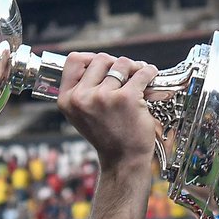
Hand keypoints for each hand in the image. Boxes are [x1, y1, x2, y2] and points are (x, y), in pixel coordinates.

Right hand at [56, 53, 159, 170]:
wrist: (123, 160)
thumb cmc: (108, 136)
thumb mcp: (83, 114)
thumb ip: (84, 89)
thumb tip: (103, 61)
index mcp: (67, 100)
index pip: (74, 60)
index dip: (91, 58)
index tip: (104, 64)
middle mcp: (82, 98)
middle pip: (101, 59)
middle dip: (116, 64)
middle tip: (126, 74)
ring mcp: (103, 97)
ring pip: (122, 64)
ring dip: (134, 67)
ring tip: (138, 77)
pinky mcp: (126, 98)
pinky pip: (141, 72)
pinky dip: (149, 72)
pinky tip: (151, 77)